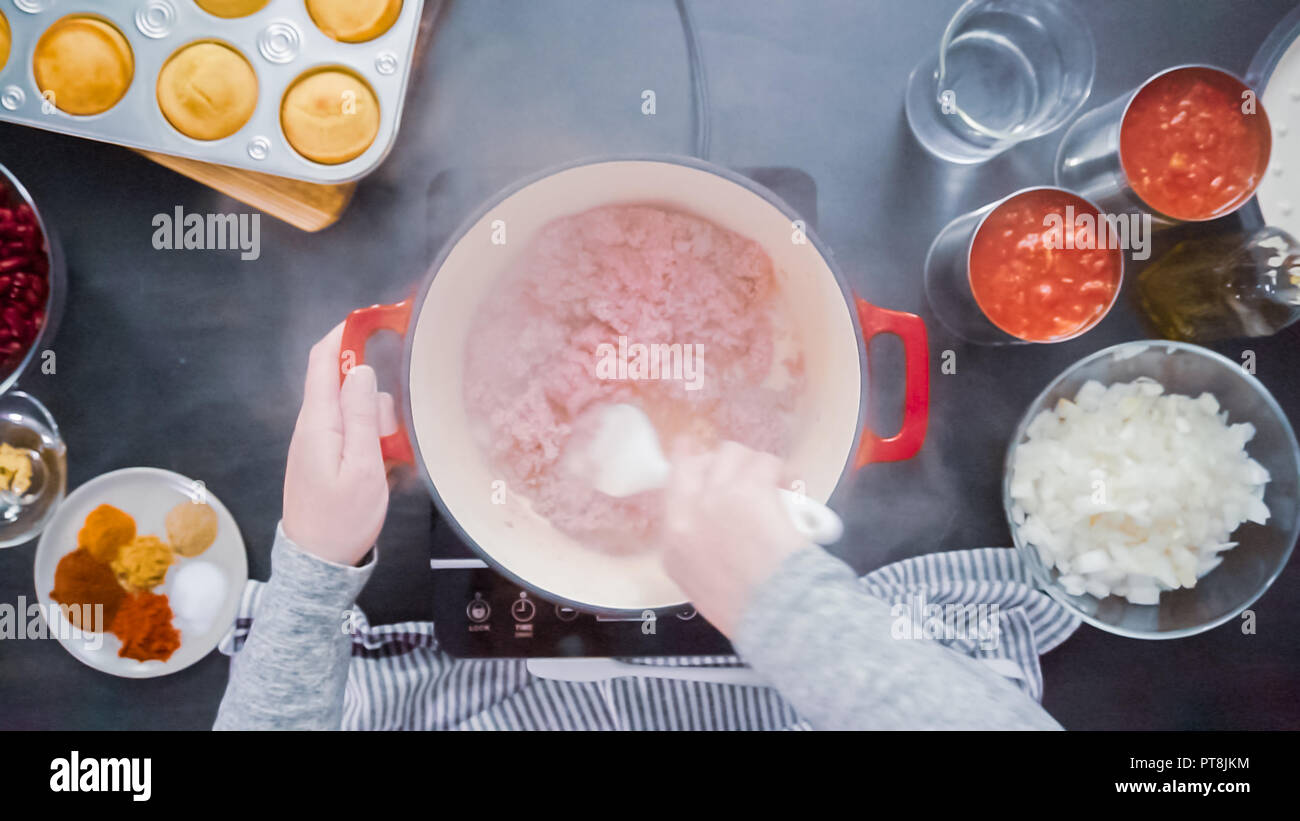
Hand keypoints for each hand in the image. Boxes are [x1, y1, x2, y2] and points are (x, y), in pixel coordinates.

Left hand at [283, 323, 396, 565]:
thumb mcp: (362, 467)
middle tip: (391, 433)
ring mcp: (316, 441)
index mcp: (317, 422)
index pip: (324, 360)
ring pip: (353, 409)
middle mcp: (311, 426)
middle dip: (375, 395)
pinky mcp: (324, 456)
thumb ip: (362, 416)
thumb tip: (360, 370)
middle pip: (345, 384)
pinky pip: (352, 433)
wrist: (318, 564)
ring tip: (388, 459)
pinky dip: (372, 441)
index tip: (374, 320)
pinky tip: (382, 467)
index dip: (345, 333)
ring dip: (377, 423)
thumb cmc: (342, 519)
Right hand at [660, 441, 812, 636]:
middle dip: (721, 464)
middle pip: (696, 462)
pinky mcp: (749, 490)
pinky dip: (781, 470)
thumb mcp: (702, 587)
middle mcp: (687, 515)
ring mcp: (716, 498)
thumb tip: (715, 534)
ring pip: (732, 454)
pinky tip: (792, 484)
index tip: (701, 461)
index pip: (671, 489)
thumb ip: (698, 554)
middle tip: (747, 475)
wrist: (775, 616)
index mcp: (674, 546)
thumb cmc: (748, 612)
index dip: (690, 469)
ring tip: (775, 482)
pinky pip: (765, 462)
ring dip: (753, 465)